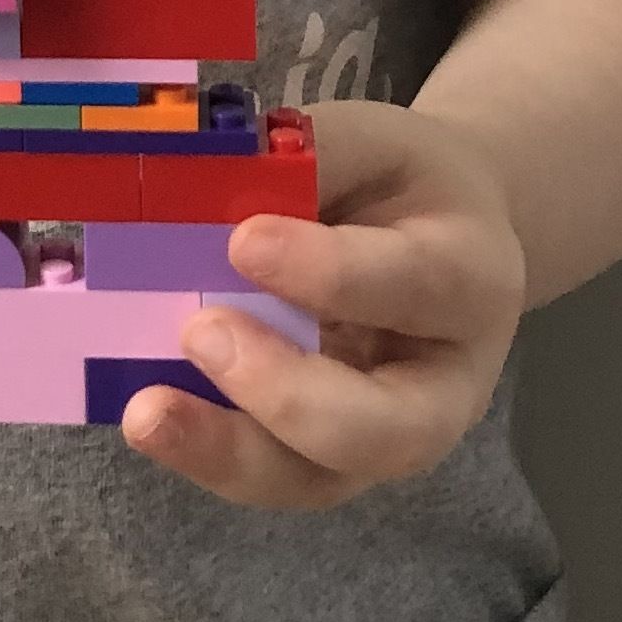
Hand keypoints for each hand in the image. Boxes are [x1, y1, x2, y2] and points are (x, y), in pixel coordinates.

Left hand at [122, 101, 527, 510]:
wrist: (444, 237)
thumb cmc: (399, 184)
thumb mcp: (371, 143)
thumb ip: (306, 160)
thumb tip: (204, 180)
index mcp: (473, 276)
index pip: (413, 284)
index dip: (329, 272)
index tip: (243, 241)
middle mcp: (449, 381)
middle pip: (391, 428)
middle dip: (288, 394)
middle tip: (200, 334)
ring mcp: (393, 437)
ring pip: (324, 478)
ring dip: (231, 452)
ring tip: (148, 414)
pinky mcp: (336, 460)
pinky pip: (277, 474)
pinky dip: (211, 451)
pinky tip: (155, 417)